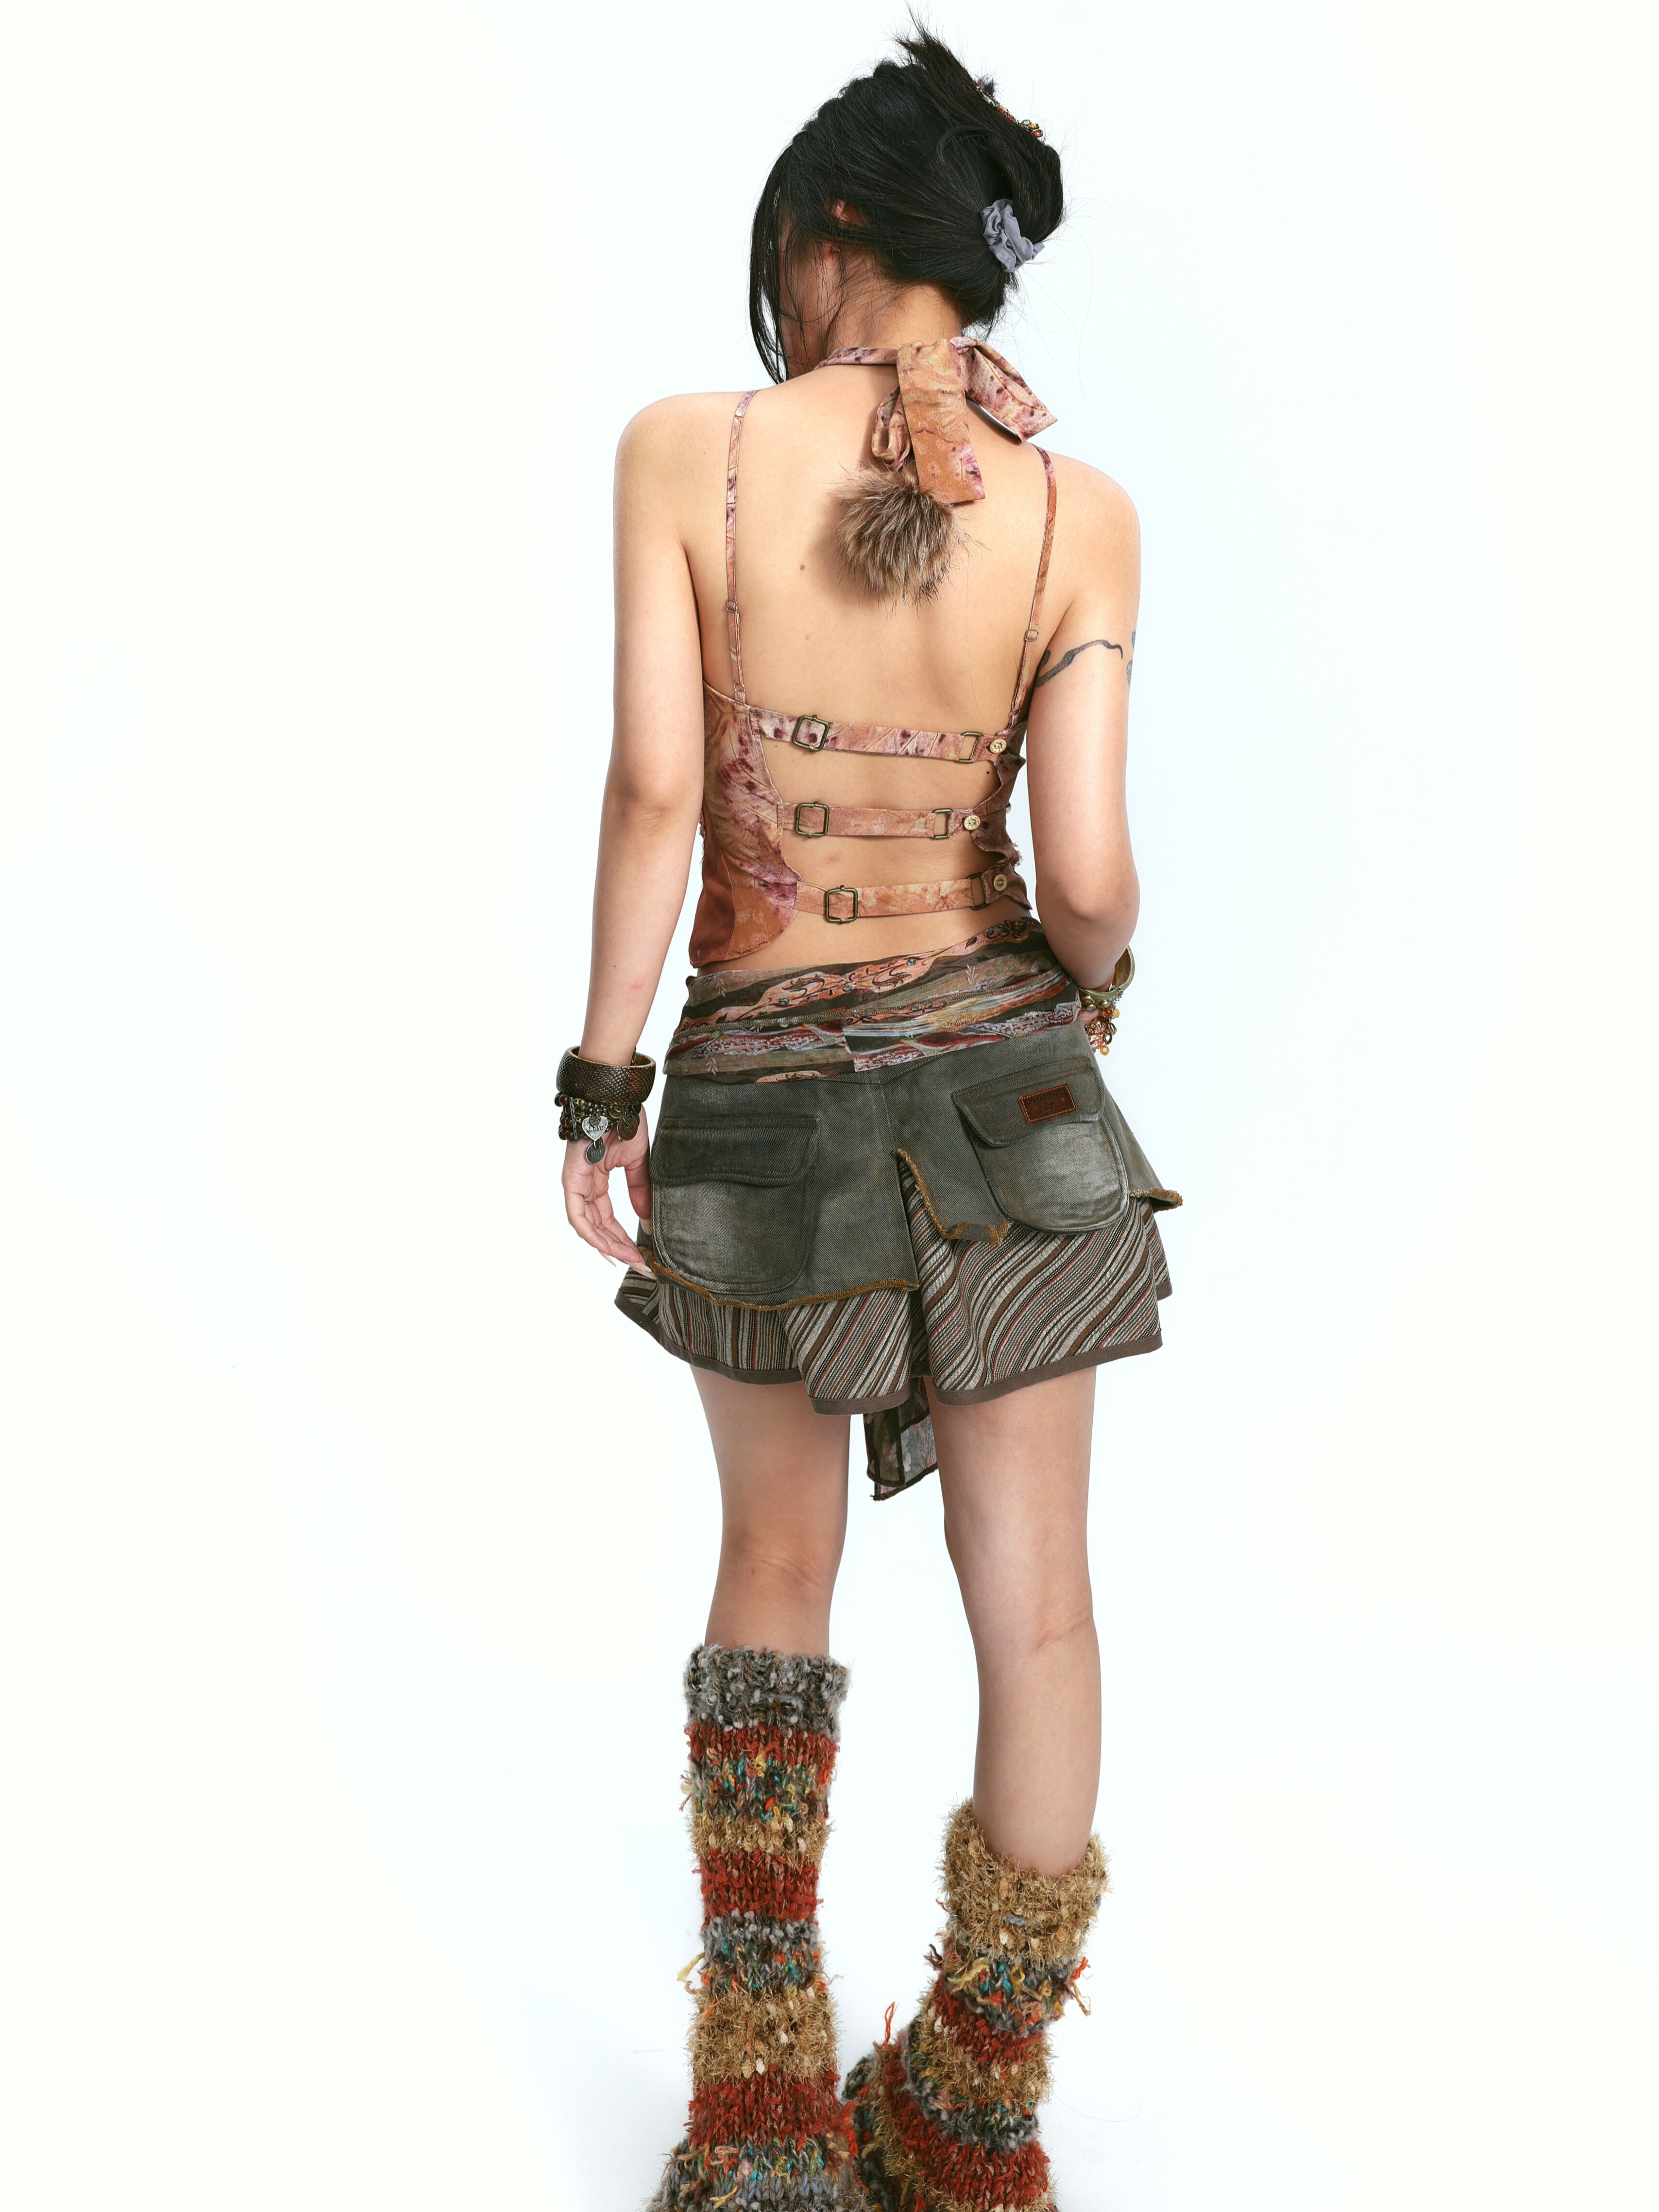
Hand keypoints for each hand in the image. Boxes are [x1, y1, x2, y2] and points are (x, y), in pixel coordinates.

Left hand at [563, 1110, 651, 1268]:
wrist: (614, 1099)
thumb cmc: (623, 1121)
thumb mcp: (638, 1162)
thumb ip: (641, 1191)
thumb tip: (648, 1219)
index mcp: (597, 1179)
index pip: (609, 1217)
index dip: (624, 1237)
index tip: (642, 1254)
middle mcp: (584, 1184)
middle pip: (598, 1225)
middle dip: (618, 1247)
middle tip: (639, 1264)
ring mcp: (576, 1183)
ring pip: (587, 1225)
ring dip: (607, 1245)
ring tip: (630, 1258)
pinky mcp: (571, 1180)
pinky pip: (577, 1215)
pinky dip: (591, 1232)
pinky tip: (606, 1246)